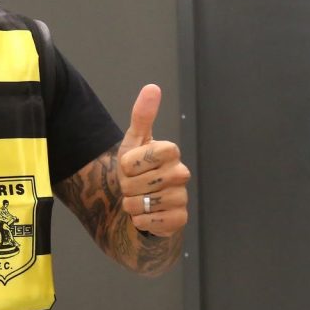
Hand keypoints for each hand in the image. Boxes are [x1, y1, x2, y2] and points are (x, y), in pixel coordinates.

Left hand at [116, 84, 189, 236]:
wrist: (141, 199)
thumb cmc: (137, 168)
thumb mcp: (134, 141)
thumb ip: (142, 115)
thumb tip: (152, 87)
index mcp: (171, 151)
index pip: (139, 158)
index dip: (128, 164)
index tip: (132, 165)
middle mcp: (181, 173)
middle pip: (137, 183)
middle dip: (127, 187)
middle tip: (135, 184)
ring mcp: (182, 197)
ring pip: (141, 204)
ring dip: (132, 204)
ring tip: (139, 198)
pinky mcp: (180, 219)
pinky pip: (149, 222)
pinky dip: (140, 220)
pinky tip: (147, 214)